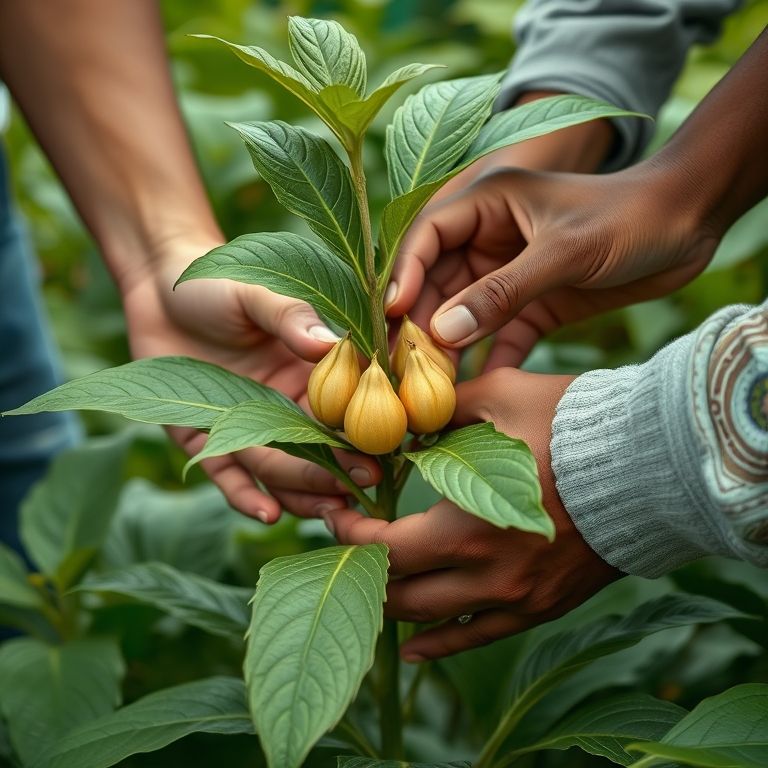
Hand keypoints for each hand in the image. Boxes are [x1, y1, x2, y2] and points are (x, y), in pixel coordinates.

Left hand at [121, 237, 379, 522]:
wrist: (158, 286)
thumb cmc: (216, 283)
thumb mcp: (255, 292)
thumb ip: (291, 316)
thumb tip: (331, 343)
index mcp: (306, 374)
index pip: (340, 409)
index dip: (359, 431)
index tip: (381, 449)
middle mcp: (281, 406)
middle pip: (314, 448)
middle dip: (336, 469)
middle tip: (360, 488)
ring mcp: (243, 427)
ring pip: (278, 469)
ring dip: (302, 492)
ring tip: (325, 513)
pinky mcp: (203, 439)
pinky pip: (227, 474)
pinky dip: (244, 496)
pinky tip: (266, 515)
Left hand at [323, 368, 620, 660]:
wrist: (651, 463)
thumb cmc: (572, 424)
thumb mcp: (497, 397)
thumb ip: (440, 411)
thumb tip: (404, 421)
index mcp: (467, 524)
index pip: (385, 547)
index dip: (351, 534)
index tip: (337, 516)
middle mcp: (486, 574)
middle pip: (400, 592)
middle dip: (364, 569)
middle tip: (350, 547)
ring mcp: (516, 597)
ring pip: (432, 623)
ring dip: (394, 606)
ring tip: (370, 591)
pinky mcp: (541, 606)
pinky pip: (478, 637)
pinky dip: (439, 644)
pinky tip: (413, 647)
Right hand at [388, 163, 718, 367]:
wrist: (689, 224)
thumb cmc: (628, 218)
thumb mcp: (563, 251)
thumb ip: (503, 291)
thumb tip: (444, 333)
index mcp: (488, 203)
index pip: (428, 237)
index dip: (404, 275)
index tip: (391, 317)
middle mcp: (490, 239)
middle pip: (439, 283)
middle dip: (421, 323)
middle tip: (404, 367)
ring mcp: (511, 273)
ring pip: (466, 314)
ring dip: (451, 349)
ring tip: (431, 387)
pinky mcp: (535, 303)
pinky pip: (502, 335)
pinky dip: (490, 359)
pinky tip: (474, 390)